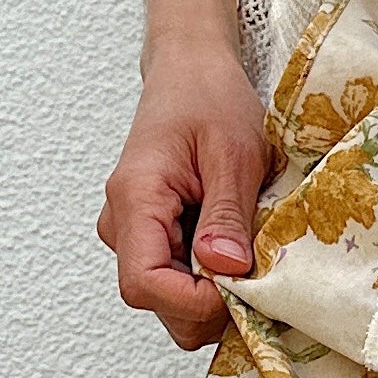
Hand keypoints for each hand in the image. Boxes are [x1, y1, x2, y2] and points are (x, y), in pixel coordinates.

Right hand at [98, 32, 272, 347]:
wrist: (191, 72)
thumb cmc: (210, 98)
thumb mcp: (235, 151)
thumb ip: (227, 214)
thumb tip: (225, 269)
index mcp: (135, 197)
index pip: (144, 284)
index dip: (195, 302)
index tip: (240, 286)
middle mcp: (122, 224)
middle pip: (158, 303)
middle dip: (210, 304)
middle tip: (255, 271)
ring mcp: (133, 235)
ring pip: (169, 301)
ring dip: (214, 293)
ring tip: (244, 248)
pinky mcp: (151, 239)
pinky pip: (178, 283)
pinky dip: (211, 281)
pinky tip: (232, 247)